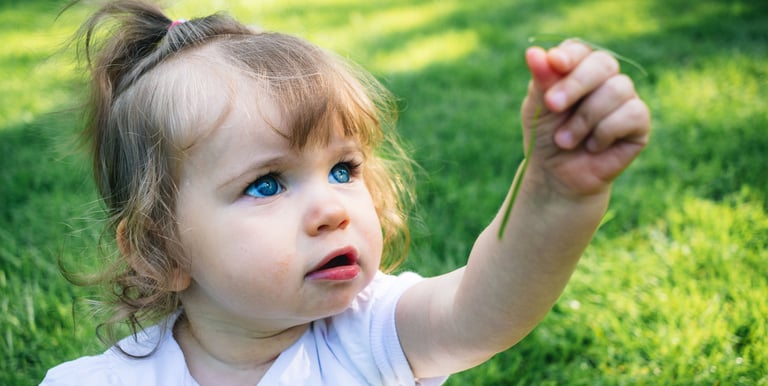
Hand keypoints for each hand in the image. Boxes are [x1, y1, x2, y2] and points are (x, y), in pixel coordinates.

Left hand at [521, 39, 650, 196]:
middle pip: (603, 63)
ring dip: (585, 118)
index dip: (570, 55)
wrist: (557, 176)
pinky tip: (593, 147)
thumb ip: (540, 81)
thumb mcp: (537, 109)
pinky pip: (631, 113)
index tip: (554, 63)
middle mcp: (605, 79)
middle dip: (576, 83)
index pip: (580, 49)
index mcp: (578, 69)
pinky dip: (605, 132)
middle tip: (553, 105)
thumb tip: (533, 52)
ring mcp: (625, 98)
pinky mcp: (639, 122)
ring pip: (618, 89)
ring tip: (565, 141)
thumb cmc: (546, 138)